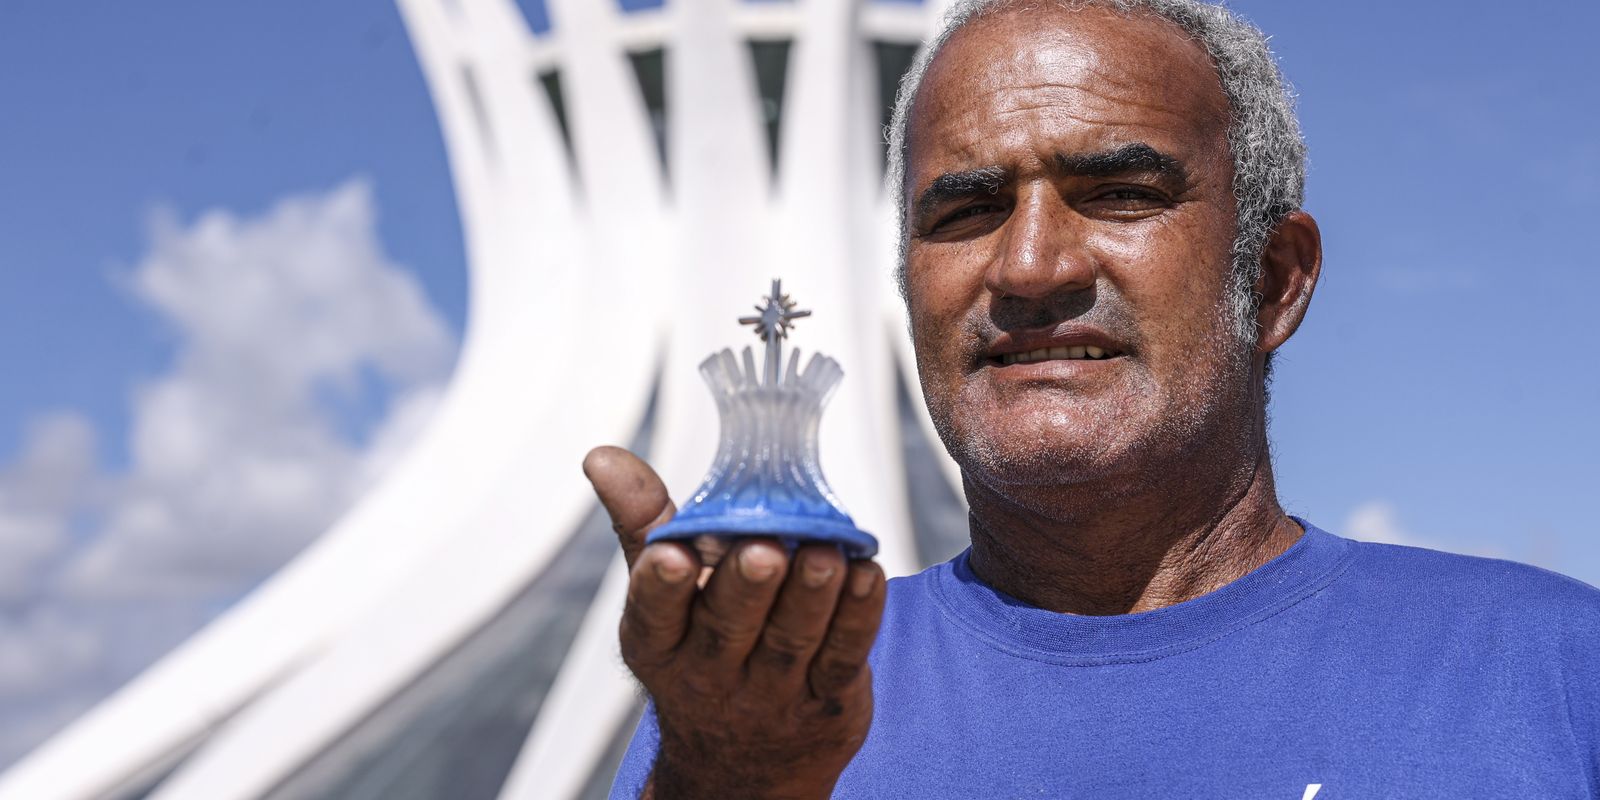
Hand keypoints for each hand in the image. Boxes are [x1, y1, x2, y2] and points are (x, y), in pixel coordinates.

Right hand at [584, 446, 885, 799]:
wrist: (743, 762)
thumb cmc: (699, 648)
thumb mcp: (661, 596)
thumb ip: (642, 523)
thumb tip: (603, 457)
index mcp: (658, 642)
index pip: (654, 614)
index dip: (662, 585)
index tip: (672, 554)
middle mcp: (709, 671)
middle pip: (728, 625)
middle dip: (746, 586)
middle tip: (763, 549)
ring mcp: (771, 691)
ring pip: (791, 638)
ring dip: (810, 594)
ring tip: (826, 554)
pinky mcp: (827, 699)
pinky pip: (844, 657)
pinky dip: (858, 616)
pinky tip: (866, 577)